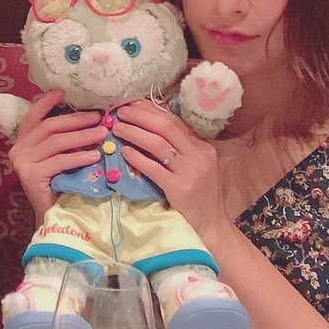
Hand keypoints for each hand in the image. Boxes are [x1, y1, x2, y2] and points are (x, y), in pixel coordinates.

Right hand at [7, 90, 105, 220]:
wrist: (52, 217)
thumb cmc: (59, 186)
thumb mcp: (58, 158)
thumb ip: (63, 140)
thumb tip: (90, 118)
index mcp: (23, 142)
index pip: (33, 116)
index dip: (47, 102)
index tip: (63, 92)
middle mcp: (18, 150)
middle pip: (49, 127)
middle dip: (76, 120)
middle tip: (99, 118)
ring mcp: (22, 163)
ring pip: (56, 141)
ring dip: (82, 137)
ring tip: (102, 135)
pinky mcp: (31, 175)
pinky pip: (59, 161)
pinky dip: (79, 157)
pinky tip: (94, 157)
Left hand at [113, 100, 227, 241]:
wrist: (211, 224)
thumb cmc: (199, 195)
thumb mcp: (194, 166)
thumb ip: (178, 148)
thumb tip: (148, 127)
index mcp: (203, 147)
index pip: (175, 121)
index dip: (151, 110)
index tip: (132, 103)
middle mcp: (199, 155)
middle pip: (166, 127)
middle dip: (140, 116)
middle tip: (120, 112)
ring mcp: (190, 171)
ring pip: (158, 144)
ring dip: (134, 133)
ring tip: (117, 128)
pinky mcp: (180, 188)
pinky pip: (154, 168)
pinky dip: (137, 158)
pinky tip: (124, 152)